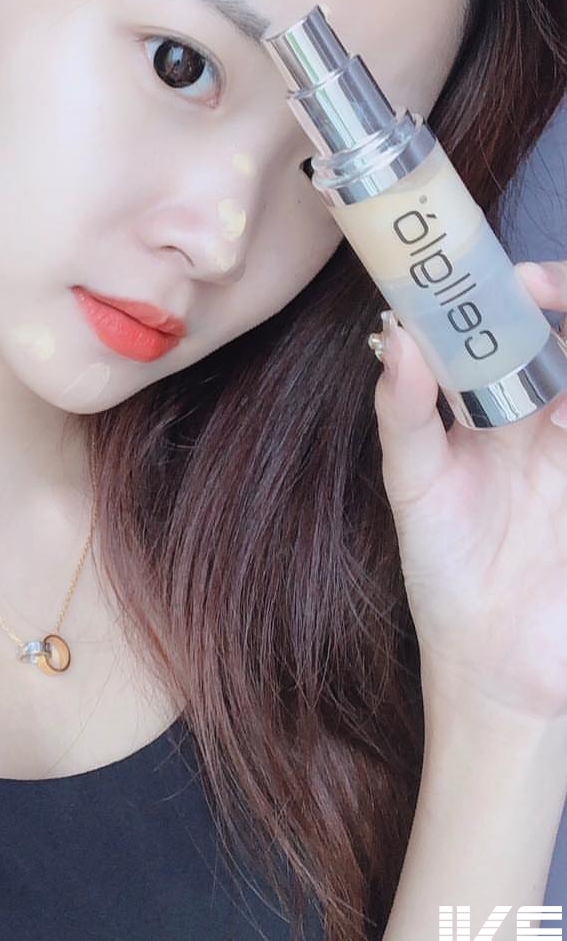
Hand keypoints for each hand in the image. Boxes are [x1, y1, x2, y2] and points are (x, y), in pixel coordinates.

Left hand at [371, 259, 566, 725]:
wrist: (490, 663)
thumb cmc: (446, 569)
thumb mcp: (415, 484)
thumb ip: (404, 411)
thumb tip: (391, 335)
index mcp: (498, 410)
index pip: (519, 328)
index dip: (525, 291)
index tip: (517, 277)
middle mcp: (550, 422)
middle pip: (566, 343)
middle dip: (564, 300)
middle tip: (542, 288)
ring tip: (558, 353)